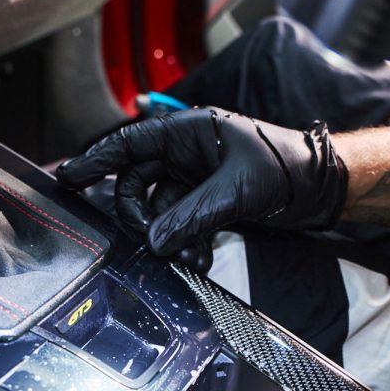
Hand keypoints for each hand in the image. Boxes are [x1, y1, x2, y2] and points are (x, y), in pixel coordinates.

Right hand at [56, 109, 347, 267]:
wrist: (322, 187)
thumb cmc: (286, 166)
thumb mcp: (235, 190)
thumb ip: (191, 215)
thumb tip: (155, 241)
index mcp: (188, 132)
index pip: (129, 144)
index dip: (96, 161)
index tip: (68, 179)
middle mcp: (186, 153)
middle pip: (138, 184)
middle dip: (141, 216)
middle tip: (151, 240)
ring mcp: (196, 179)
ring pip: (160, 211)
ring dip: (168, 237)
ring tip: (189, 257)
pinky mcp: (208, 203)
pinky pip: (180, 225)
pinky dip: (185, 243)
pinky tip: (200, 257)